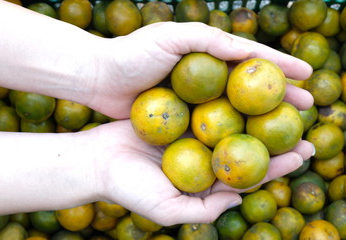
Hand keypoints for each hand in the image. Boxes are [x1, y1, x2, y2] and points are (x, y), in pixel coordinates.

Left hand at [90, 22, 313, 118]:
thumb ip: (208, 40)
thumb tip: (247, 51)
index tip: (308, 75)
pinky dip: (233, 135)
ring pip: (237, 111)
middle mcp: (207, 78)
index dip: (281, 66)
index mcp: (208, 55)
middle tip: (308, 107)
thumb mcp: (170, 37)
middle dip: (281, 95)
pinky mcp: (183, 120)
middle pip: (251, 88)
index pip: (252, 60)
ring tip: (289, 131)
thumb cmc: (131, 55)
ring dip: (263, 119)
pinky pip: (214, 128)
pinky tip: (249, 145)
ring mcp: (196, 101)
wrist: (101, 79)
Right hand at [93, 120, 314, 225]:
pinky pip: (206, 107)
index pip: (248, 175)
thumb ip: (204, 211)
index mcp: (205, 182)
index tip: (301, 155)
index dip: (277, 167)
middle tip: (305, 129)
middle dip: (275, 140)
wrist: (98, 160)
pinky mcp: (179, 116)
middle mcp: (202, 157)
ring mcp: (191, 135)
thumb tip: (239, 198)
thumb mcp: (167, 209)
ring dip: (256, 115)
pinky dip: (226, 99)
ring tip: (283, 104)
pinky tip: (245, 88)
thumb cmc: (129, 189)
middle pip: (245, 147)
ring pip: (230, 124)